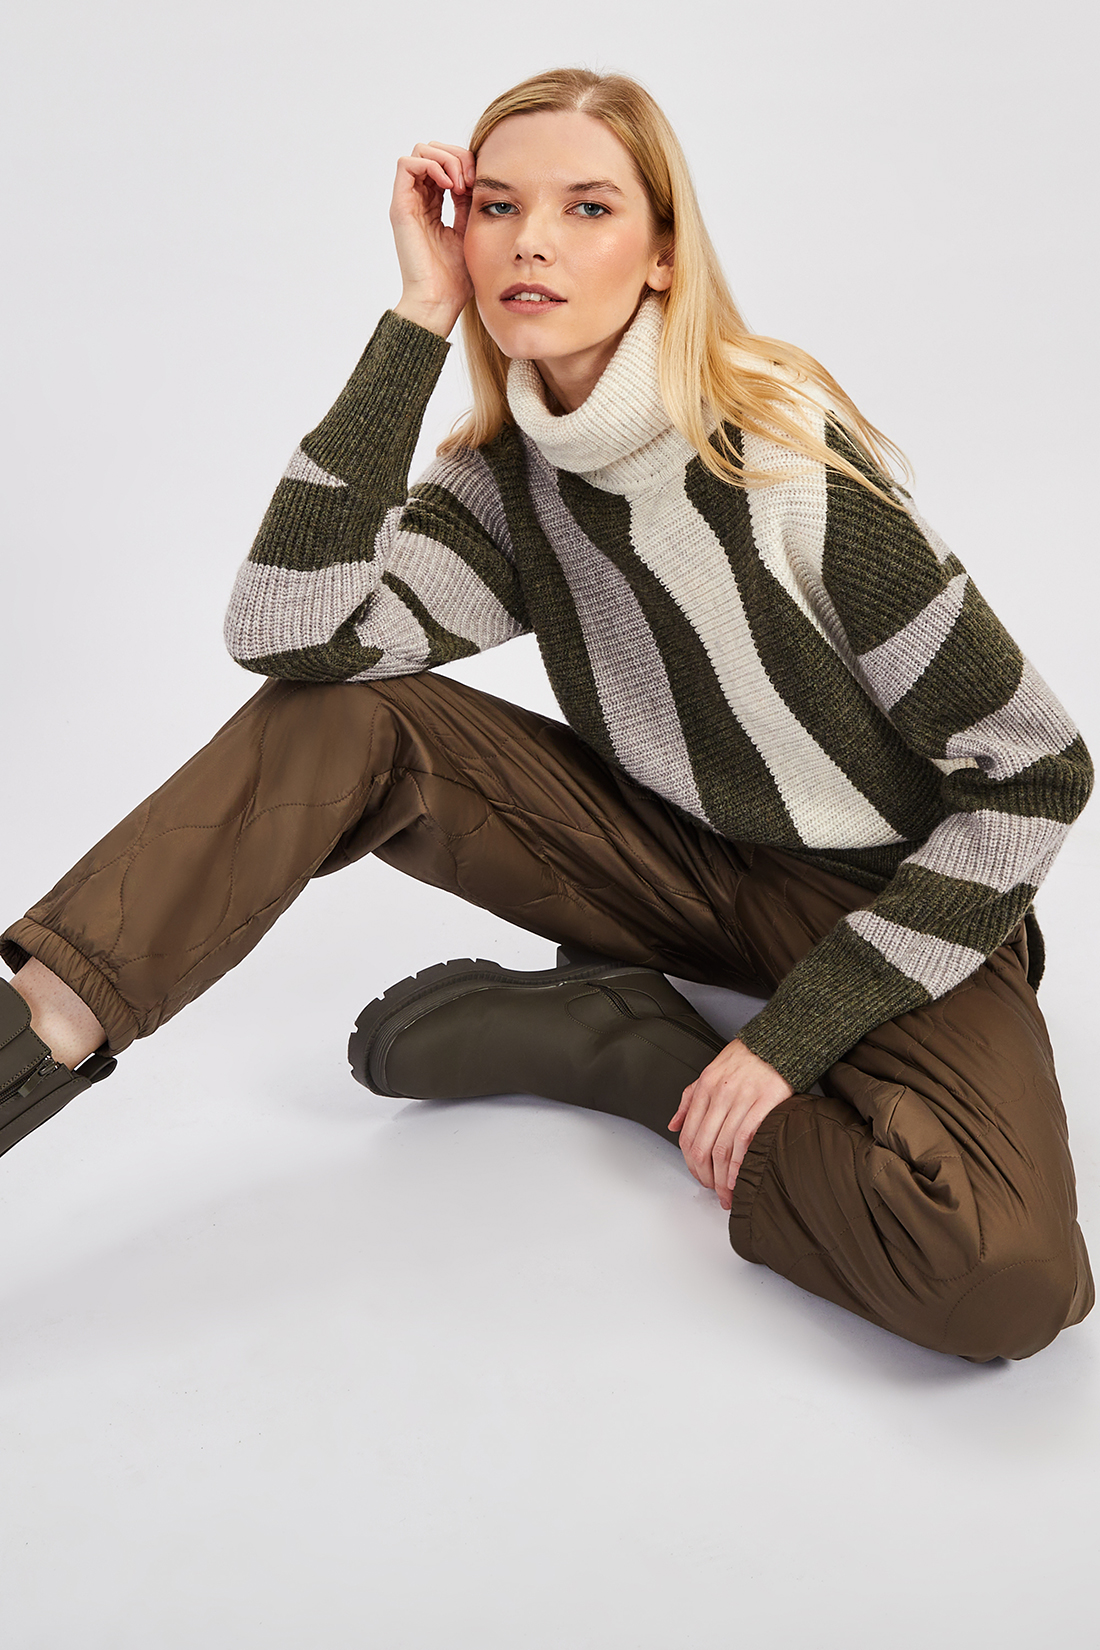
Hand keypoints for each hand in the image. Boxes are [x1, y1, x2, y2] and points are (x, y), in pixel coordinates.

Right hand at [390, 141, 475, 336]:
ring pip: (420, 151)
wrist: (439, 300)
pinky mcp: (400, 207)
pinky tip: (450, 185)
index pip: (445, 164)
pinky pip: (407, 164)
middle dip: (456, 155)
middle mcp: (417, 201)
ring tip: (461, 183)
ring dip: (446, 158)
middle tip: (471, 180)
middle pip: (432, 150)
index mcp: (433, 206)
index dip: (464, 163)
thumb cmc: (455, 278)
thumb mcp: (469, 232)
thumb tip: (478, 179)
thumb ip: (468, 205)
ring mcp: (407, 203)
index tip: (480, 184)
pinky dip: (431, 165)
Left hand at [668, 1039, 793, 1211]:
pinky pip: (746, 1139)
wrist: (777, 1041)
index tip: (700, 1178)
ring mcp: (741, 1099)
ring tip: (728, 1194)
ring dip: (723, 1178)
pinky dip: (740, 1164)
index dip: (691, 1164)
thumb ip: (689, 1100)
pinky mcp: (765, 1102)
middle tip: (714, 1194)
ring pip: (723, 1148)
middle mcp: (719, 1094)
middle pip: (704, 1146)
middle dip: (707, 1177)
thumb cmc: (745, 1058)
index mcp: (703, 1088)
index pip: (688, 1135)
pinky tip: (740, 1178)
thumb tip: (673, 1124)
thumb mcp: (709, 1072)